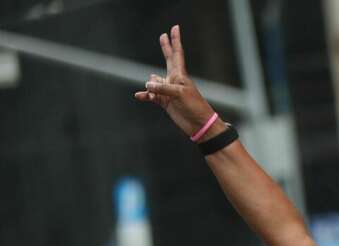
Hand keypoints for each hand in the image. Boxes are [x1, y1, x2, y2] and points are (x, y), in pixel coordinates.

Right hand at [134, 25, 222, 139]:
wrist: (199, 125)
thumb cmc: (194, 107)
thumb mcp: (179, 94)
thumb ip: (163, 88)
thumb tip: (147, 85)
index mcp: (180, 75)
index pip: (176, 54)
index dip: (175, 41)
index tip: (175, 27)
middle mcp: (174, 80)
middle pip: (167, 60)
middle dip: (165, 48)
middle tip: (163, 36)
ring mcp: (168, 91)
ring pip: (153, 81)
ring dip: (150, 85)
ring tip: (153, 93)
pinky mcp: (164, 102)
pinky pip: (150, 95)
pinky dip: (144, 95)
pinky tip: (140, 96)